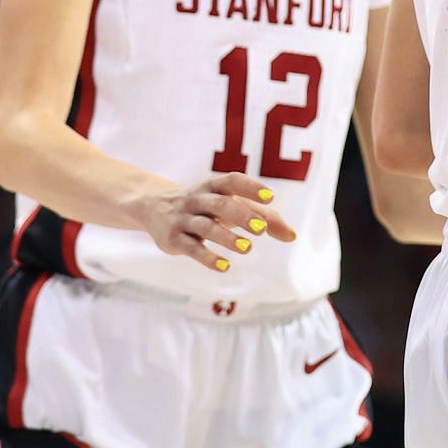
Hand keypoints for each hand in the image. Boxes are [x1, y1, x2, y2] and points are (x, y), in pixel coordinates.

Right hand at [136, 173, 296, 271]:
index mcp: (214, 185)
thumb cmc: (208, 205)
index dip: (251, 188)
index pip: (233, 181)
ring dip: (227, 238)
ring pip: (206, 227)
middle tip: (261, 230)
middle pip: (221, 204)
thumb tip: (292, 236)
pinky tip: (225, 266)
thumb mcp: (233, 205)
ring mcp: (184, 218)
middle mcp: (198, 199)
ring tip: (248, 248)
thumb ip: (264, 218)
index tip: (271, 197)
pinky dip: (207, 257)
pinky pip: (191, 248)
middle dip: (242, 216)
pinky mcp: (173, 239)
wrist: (154, 207)